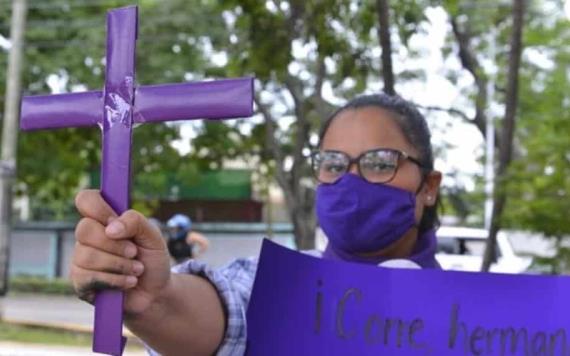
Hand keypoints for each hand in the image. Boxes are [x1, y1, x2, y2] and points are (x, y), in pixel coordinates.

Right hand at [70, 190, 171, 315]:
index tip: (115, 221)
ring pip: (87, 256)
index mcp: (105, 220)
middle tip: (134, 252)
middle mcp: (89, 237)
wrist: (155, 292)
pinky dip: (115, 280)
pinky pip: (88, 277)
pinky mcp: (80, 282)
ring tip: (136, 270)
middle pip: (85, 229)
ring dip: (120, 265)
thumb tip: (110, 228)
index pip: (86, 200)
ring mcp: (81, 259)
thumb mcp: (153, 236)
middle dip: (115, 244)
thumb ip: (136, 222)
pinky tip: (127, 282)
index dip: (98, 208)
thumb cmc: (152, 260)